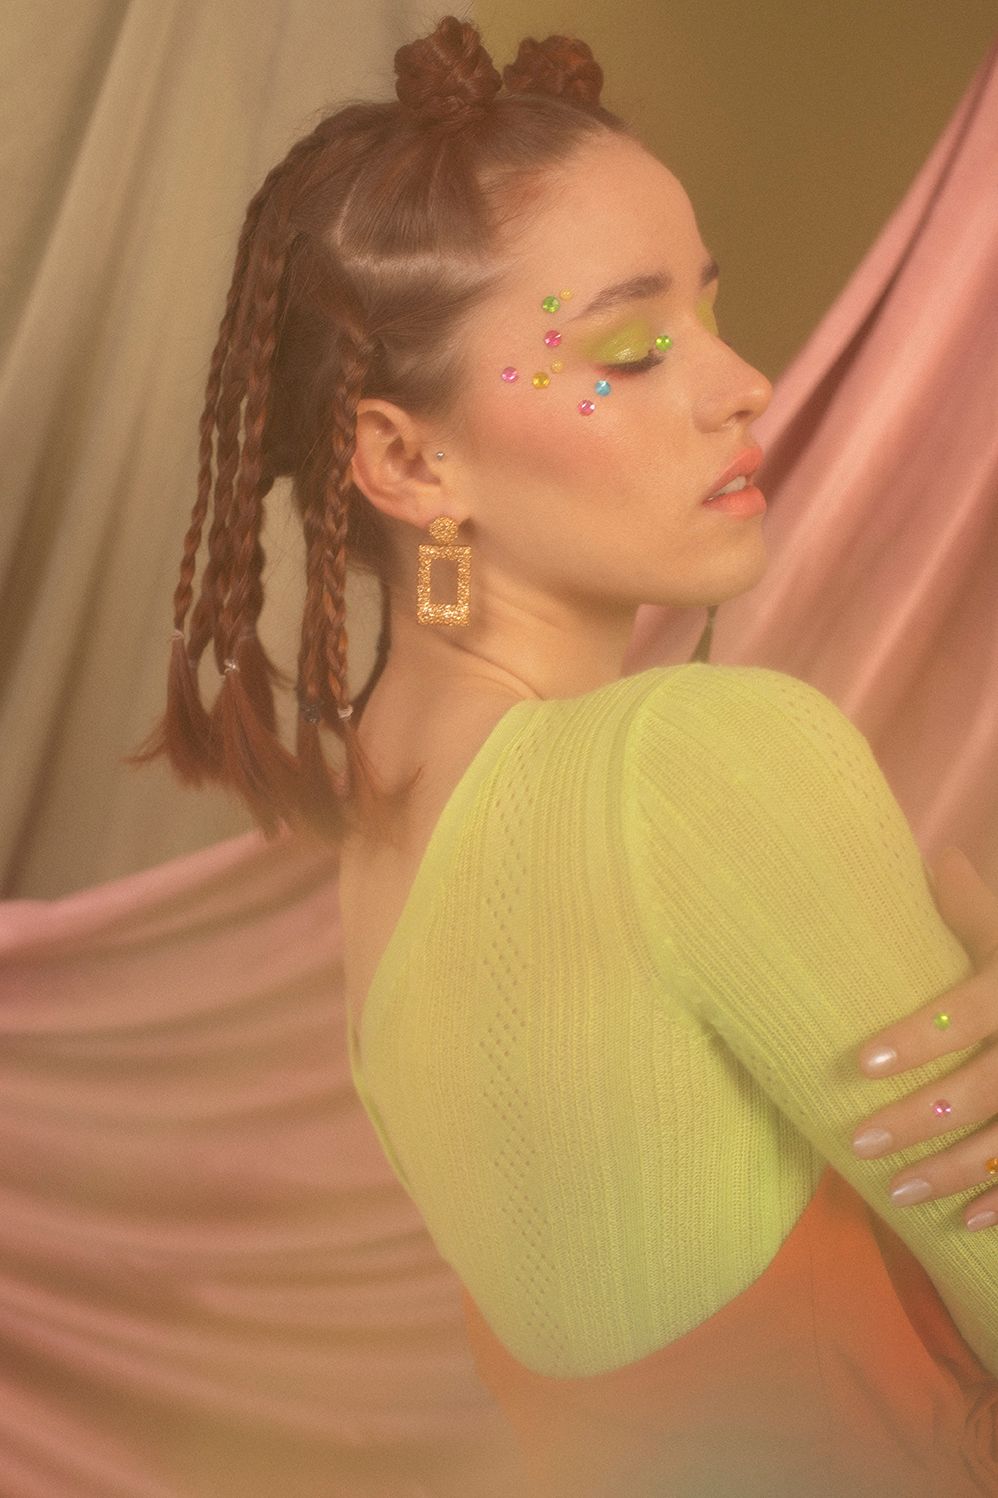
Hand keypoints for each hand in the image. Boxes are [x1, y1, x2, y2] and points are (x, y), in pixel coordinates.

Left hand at [850, 846, 997, 1229]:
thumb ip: (976, 908)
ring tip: (896, 1191)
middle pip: (985, 1087)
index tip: (862, 1062)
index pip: (968, 1012)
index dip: (919, 1037)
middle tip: (859, 1142)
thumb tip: (933, 859)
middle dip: (920, 1120)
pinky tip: (964, 1223)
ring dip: (954, 1172)